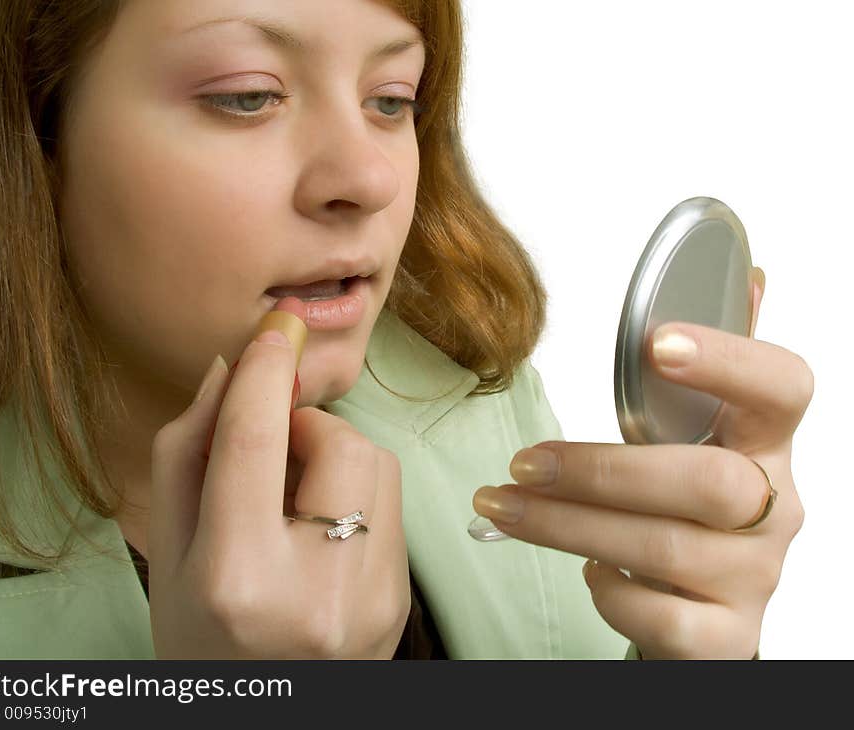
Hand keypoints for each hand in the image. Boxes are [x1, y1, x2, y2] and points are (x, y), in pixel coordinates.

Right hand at [149, 329, 409, 658]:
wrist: (264, 718)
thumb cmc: (201, 638)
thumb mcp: (169, 554)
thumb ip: (188, 456)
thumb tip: (228, 370)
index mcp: (240, 580)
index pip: (255, 445)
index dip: (264, 373)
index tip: (276, 327)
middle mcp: (318, 592)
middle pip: (340, 442)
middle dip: (306, 425)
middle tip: (273, 453)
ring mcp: (373, 600)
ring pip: (377, 464)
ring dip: (334, 457)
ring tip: (294, 498)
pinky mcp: (402, 600)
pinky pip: (391, 503)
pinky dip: (354, 493)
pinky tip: (320, 530)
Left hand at [473, 268, 811, 658]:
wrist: (707, 609)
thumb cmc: (688, 506)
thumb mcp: (701, 435)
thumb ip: (712, 368)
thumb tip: (745, 273)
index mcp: (765, 444)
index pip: (782, 389)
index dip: (730, 361)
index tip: (658, 341)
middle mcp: (773, 510)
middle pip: (708, 481)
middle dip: (601, 470)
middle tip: (524, 461)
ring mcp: (754, 578)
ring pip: (663, 547)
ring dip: (567, 524)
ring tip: (502, 505)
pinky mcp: (725, 637)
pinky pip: (662, 617)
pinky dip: (609, 590)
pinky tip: (587, 569)